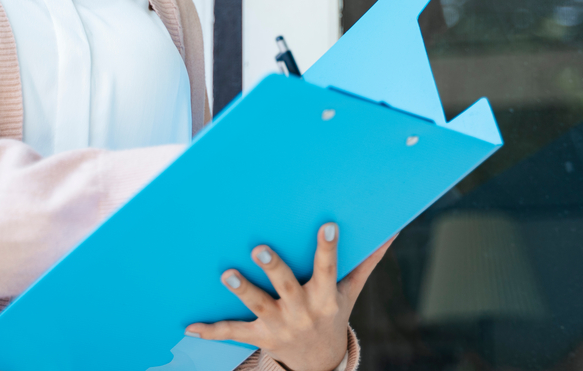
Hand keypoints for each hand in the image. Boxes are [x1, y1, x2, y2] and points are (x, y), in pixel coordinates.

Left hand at [184, 224, 393, 370]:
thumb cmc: (333, 313)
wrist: (319, 362)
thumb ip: (367, 261)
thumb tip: (392, 230)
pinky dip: (211, 331)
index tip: (328, 225)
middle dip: (274, 269)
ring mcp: (278, 324)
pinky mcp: (259, 336)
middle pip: (286, 286)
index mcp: (324, 296)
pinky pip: (233, 333)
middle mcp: (301, 310)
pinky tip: (190, 327)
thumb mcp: (351, 291)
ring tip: (226, 273)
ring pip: (257, 305)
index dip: (328, 247)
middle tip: (260, 249)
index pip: (328, 267)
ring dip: (242, 290)